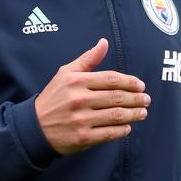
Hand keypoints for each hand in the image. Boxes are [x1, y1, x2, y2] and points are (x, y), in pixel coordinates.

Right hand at [35, 38, 149, 153]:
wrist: (34, 127)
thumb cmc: (54, 97)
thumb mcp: (66, 74)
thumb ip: (87, 59)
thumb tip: (104, 43)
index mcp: (76, 81)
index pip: (111, 79)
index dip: (130, 82)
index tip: (141, 85)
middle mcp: (79, 99)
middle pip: (117, 97)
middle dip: (136, 98)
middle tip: (146, 99)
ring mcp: (81, 119)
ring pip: (116, 115)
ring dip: (134, 114)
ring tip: (142, 112)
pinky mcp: (83, 137)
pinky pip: (110, 133)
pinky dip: (122, 130)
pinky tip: (128, 127)